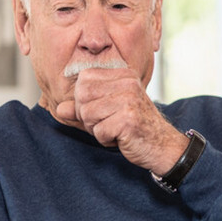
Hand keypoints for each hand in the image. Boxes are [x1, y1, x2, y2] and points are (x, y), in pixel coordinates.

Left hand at [56, 65, 186, 174]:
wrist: (162, 146)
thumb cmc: (134, 128)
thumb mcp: (107, 112)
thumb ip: (82, 108)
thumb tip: (58, 109)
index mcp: (123, 75)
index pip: (84, 79)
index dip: (83, 99)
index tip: (100, 111)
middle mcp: (127, 83)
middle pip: (82, 96)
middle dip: (87, 116)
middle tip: (105, 123)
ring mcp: (129, 100)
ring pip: (87, 114)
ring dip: (96, 129)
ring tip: (114, 130)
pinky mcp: (128, 119)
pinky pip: (99, 131)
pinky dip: (105, 140)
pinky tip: (120, 138)